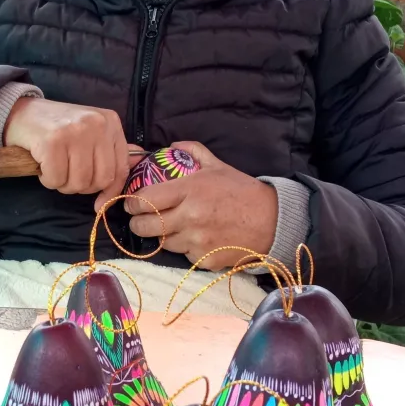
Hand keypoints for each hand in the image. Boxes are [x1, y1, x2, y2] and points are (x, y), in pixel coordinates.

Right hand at [4, 97, 134, 197]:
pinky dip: (47, 180)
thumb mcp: (90, 132)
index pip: (120, 168)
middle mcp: (96, 125)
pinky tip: (42, 165)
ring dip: (62, 184)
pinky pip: (56, 180)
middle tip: (67, 175)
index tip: (99, 203)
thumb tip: (137, 164)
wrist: (21, 112)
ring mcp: (75, 132)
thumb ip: (111, 149)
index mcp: (110, 122)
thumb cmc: (57, 127)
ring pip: (78, 182)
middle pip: (100, 179)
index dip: (110, 192)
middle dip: (81, 187)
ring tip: (54, 168)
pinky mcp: (52, 142)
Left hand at [120, 142, 278, 269]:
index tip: (131, 203)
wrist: (272, 221)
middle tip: (140, 219)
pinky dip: (185, 248)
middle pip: (145, 227)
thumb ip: (193, 151)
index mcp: (190, 191)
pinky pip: (183, 255)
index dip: (132, 203)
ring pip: (162, 243)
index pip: (145, 200)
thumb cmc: (242, 191)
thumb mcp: (218, 166)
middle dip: (137, 224)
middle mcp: (190, 217)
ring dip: (162, 236)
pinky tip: (195, 238)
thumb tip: (171, 145)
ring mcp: (197, 241)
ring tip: (172, 227)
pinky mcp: (205, 260)